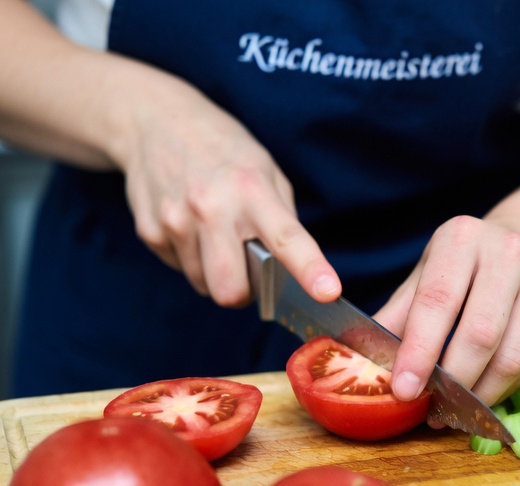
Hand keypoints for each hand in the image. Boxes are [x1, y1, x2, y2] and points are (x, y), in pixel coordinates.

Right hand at [114, 74, 340, 306]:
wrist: (153, 118)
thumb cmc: (220, 148)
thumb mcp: (263, 168)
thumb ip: (281, 219)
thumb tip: (294, 270)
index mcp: (251, 189)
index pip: (286, 238)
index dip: (310, 268)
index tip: (328, 292)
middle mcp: (212, 207)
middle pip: (231, 292)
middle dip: (243, 292)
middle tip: (245, 267)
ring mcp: (176, 221)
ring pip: (205, 286)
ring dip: (214, 272)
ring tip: (212, 233)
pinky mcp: (150, 232)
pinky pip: (180, 269)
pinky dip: (190, 257)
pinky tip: (188, 225)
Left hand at [375, 213, 519, 406]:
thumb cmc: (467, 265)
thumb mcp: (427, 274)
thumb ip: (399, 315)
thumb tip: (362, 361)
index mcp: (461, 240)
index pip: (437, 303)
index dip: (419, 352)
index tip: (403, 390)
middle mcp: (507, 254)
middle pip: (480, 335)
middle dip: (452, 382)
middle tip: (430, 411)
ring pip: (510, 357)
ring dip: (479, 394)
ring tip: (453, 413)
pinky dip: (503, 390)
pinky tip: (482, 398)